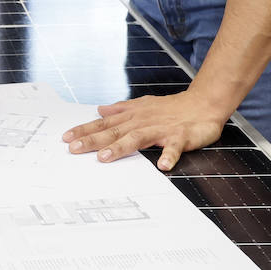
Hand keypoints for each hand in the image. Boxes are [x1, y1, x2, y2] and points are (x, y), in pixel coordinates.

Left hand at [61, 89, 228, 169]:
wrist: (204, 103)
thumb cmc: (172, 108)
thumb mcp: (142, 105)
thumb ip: (120, 109)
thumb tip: (100, 110)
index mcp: (133, 116)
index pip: (104, 124)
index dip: (85, 130)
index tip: (66, 138)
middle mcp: (142, 121)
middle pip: (114, 132)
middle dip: (93, 140)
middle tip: (74, 148)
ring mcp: (161, 129)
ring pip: (137, 138)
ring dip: (120, 148)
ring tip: (104, 157)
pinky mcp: (180, 137)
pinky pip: (174, 147)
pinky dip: (169, 155)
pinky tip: (163, 165)